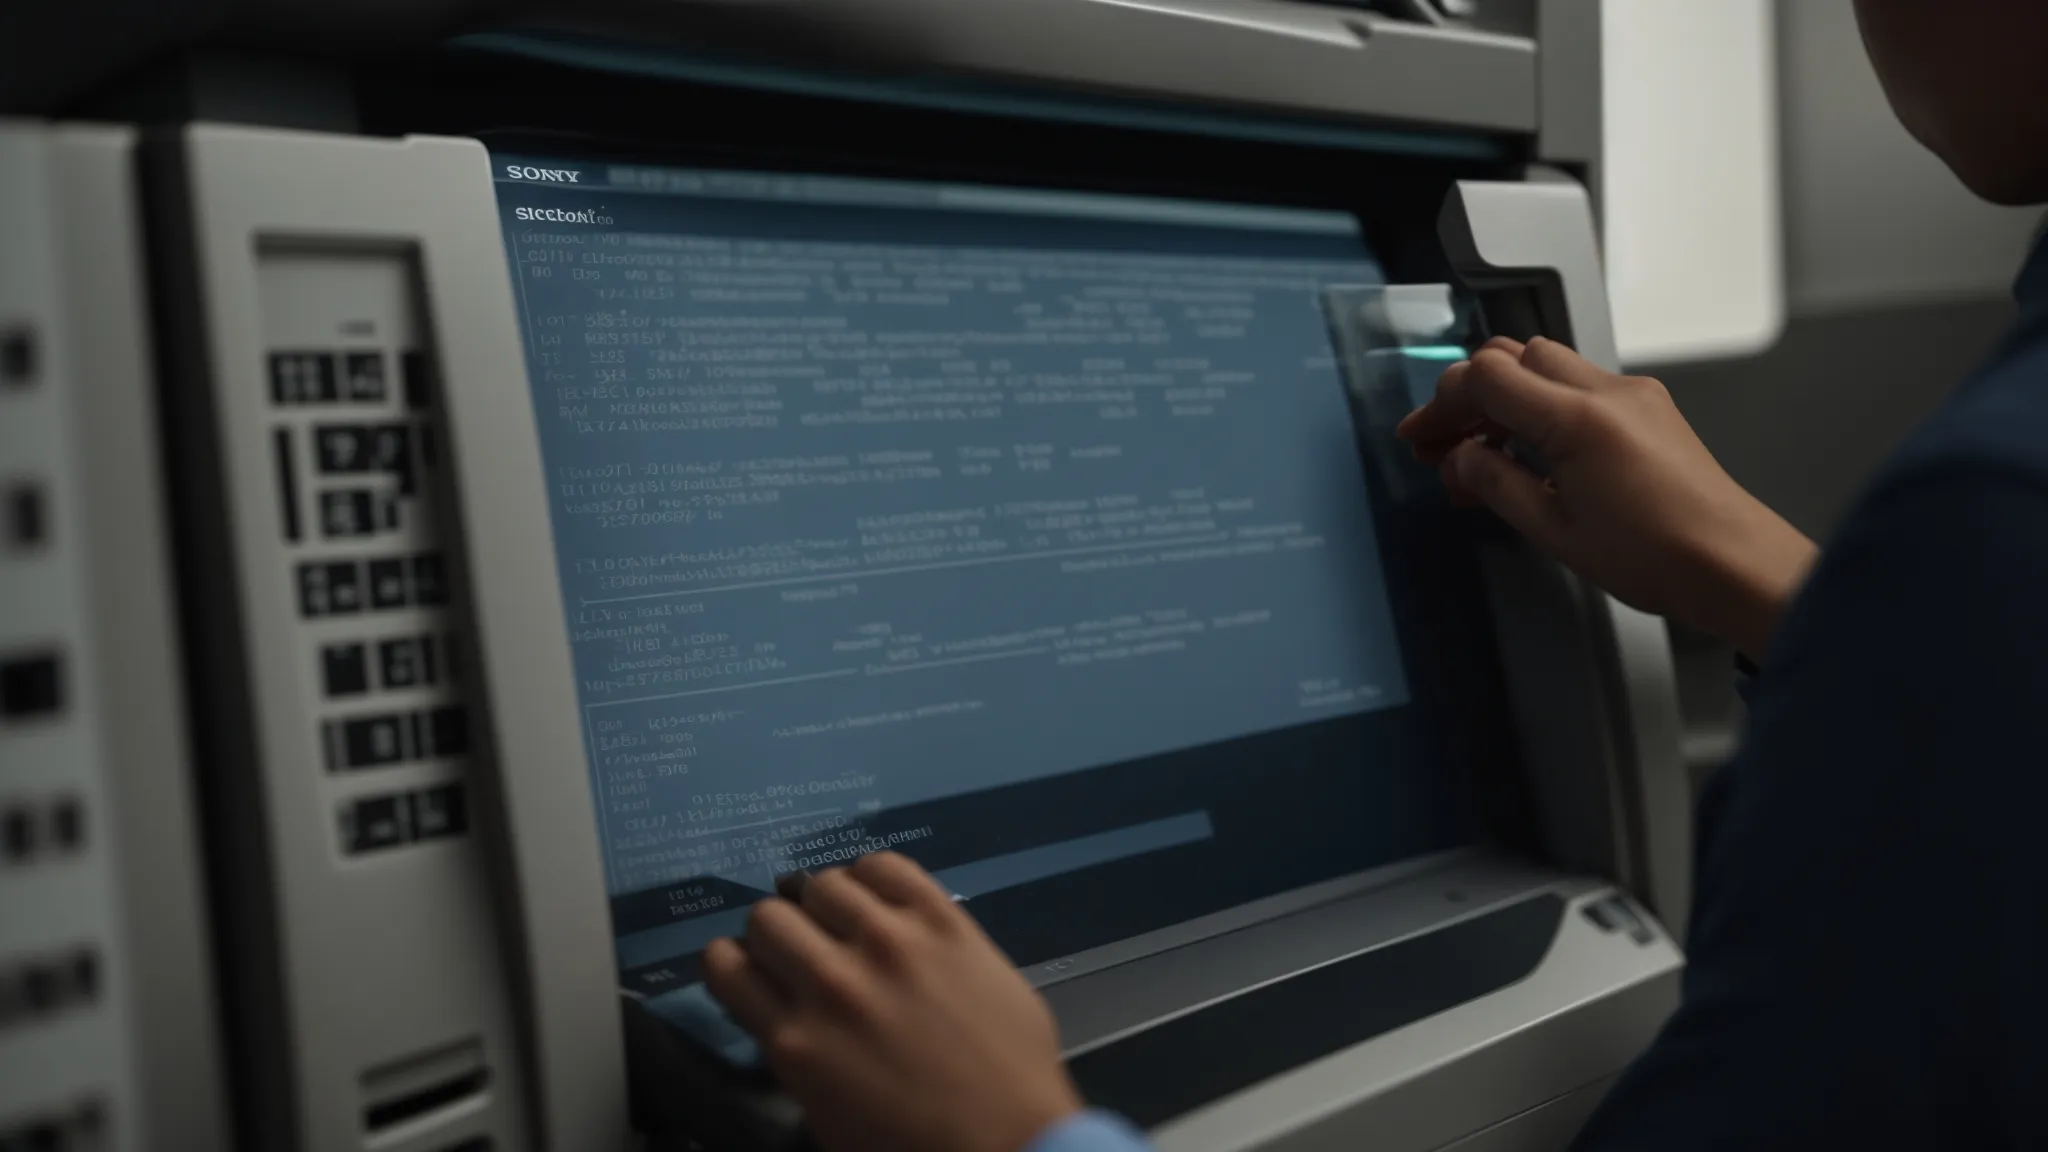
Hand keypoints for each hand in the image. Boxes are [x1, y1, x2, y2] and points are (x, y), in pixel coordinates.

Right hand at [703, 853, 1082, 1151]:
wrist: (1011, 1140)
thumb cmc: (914, 1146)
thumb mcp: (825, 1115)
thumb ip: (796, 1052)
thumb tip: (785, 1011)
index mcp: (795, 1040)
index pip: (724, 964)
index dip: (735, 963)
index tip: (755, 970)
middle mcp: (832, 981)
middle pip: (767, 916)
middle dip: (778, 934)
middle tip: (806, 952)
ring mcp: (891, 943)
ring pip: (822, 883)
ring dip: (826, 905)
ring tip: (849, 926)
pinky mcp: (944, 922)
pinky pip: (886, 866)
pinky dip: (874, 878)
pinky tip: (884, 902)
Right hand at [1397, 337, 1816, 661]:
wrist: (1733, 562)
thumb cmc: (1652, 557)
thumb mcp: (1555, 531)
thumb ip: (1498, 485)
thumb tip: (1461, 461)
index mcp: (1576, 419)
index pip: (1487, 376)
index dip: (1444, 405)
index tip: (1423, 440)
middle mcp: (1606, 391)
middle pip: (1514, 355)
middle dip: (1471, 394)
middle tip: (1446, 444)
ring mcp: (1632, 394)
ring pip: (1547, 365)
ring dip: (1506, 398)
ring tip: (1485, 455)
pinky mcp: (1649, 408)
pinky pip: (1580, 386)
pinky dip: (1543, 407)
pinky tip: (1532, 455)